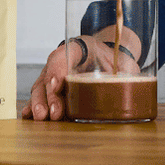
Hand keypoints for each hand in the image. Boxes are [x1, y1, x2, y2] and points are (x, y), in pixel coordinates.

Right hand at [22, 26, 142, 120]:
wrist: (108, 56)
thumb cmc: (115, 59)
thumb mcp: (125, 63)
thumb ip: (129, 73)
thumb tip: (136, 85)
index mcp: (83, 46)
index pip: (67, 53)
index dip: (60, 68)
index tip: (58, 83)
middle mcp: (64, 58)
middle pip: (51, 73)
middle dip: (50, 95)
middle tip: (54, 113)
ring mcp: (55, 72)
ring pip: (41, 85)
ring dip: (40, 102)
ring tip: (42, 118)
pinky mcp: (51, 87)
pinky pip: (39, 94)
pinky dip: (32, 105)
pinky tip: (28, 115)